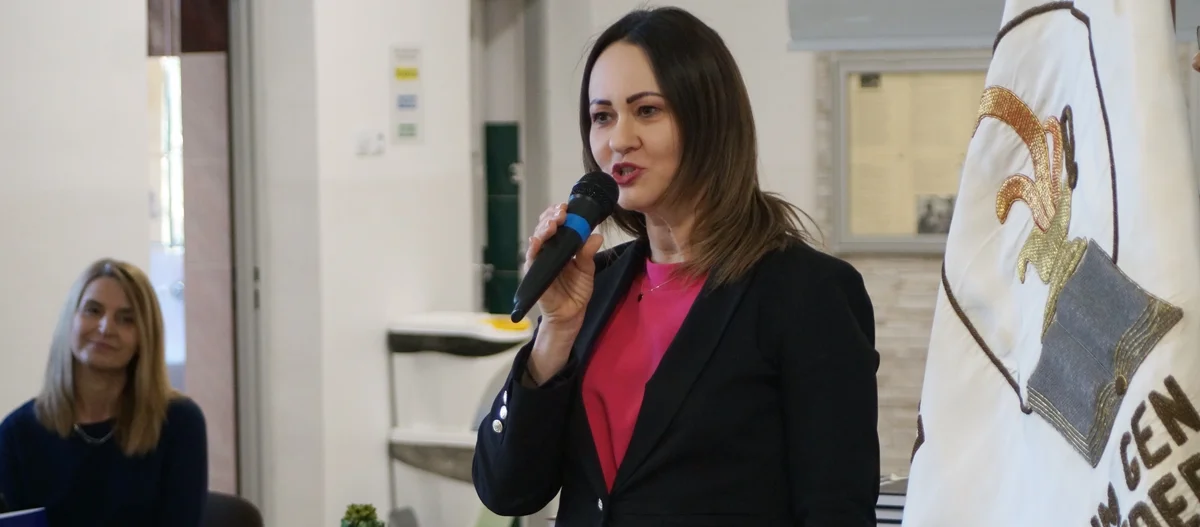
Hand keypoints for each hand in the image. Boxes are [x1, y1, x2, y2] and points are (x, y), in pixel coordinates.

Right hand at [524, 203, 604, 328]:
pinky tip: (537, 240)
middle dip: (552, 216)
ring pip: (537, 238)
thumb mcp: (587, 270)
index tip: (567, 207)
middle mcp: (549, 250)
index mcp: (562, 246)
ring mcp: (540, 260)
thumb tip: (597, 235)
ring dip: (543, 228)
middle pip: (545, 227)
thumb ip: (588, 253)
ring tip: (553, 223)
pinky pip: (531, 258)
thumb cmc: (576, 291)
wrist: (570, 314)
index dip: (559, 213)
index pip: (557, 224)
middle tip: (561, 212)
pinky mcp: (534, 273)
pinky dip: (533, 248)